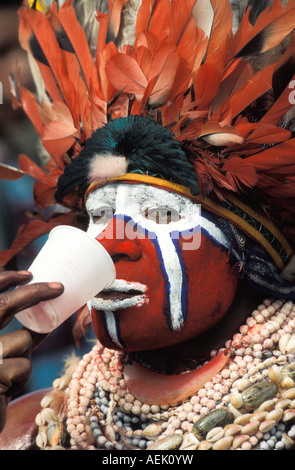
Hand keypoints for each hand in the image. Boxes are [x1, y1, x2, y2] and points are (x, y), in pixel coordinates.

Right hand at [0, 270, 63, 431]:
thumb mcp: (3, 354)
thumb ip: (17, 336)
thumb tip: (49, 315)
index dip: (4, 279)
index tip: (29, 274)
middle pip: (2, 306)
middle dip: (34, 292)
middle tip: (59, 287)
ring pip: (22, 340)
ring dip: (25, 356)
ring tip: (8, 375)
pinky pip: (24, 366)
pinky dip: (22, 377)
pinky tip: (5, 391)